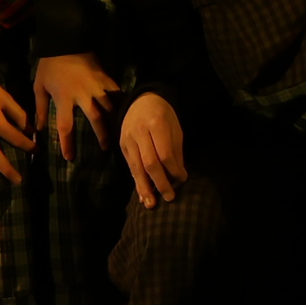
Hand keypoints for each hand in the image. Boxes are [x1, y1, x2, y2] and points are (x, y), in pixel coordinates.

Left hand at [33, 52, 117, 162]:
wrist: (66, 41)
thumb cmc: (50, 66)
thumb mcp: (39, 87)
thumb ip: (40, 109)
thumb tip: (37, 130)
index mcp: (64, 98)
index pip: (66, 126)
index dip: (68, 143)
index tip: (70, 158)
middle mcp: (83, 94)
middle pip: (95, 118)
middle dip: (101, 134)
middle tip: (106, 148)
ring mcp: (97, 85)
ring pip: (109, 106)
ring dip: (114, 120)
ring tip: (119, 132)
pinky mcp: (105, 77)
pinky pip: (115, 92)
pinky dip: (120, 102)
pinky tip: (125, 111)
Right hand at [118, 91, 187, 209]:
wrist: (142, 100)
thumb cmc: (164, 114)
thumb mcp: (175, 128)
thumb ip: (176, 151)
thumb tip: (178, 176)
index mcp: (156, 124)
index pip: (164, 153)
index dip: (174, 170)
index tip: (183, 179)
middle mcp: (139, 132)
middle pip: (150, 163)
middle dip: (160, 183)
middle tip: (170, 197)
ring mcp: (128, 139)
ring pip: (136, 168)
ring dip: (144, 188)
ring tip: (151, 204)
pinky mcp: (122, 146)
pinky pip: (130, 167)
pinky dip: (137, 181)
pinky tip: (142, 194)